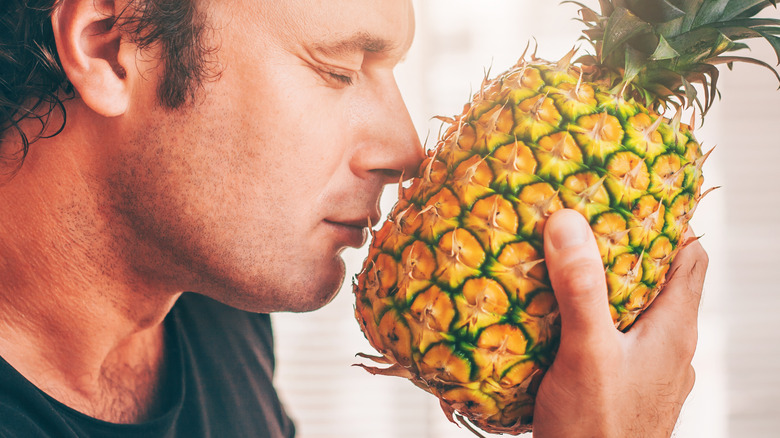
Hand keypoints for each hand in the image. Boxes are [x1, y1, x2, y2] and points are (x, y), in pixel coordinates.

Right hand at [531, 209, 707, 437]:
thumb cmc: (596, 428)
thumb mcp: (586, 351)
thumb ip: (581, 288)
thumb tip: (568, 221)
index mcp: (674, 329)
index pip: (692, 258)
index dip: (671, 223)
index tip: (631, 198)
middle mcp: (672, 348)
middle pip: (663, 282)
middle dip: (632, 250)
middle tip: (588, 225)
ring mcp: (653, 373)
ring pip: (641, 313)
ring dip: (614, 287)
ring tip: (572, 266)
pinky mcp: (629, 390)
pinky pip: (622, 340)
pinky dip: (602, 320)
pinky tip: (565, 322)